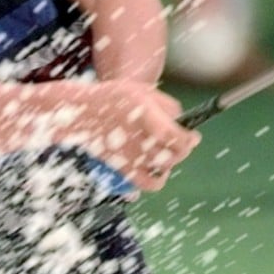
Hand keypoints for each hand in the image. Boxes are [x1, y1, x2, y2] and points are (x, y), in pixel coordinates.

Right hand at [60, 81, 200, 191]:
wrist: (80, 112)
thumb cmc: (112, 97)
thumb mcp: (141, 90)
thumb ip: (167, 104)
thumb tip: (183, 121)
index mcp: (142, 114)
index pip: (172, 136)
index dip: (188, 139)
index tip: (193, 135)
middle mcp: (136, 137)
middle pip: (172, 154)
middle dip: (184, 148)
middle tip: (184, 141)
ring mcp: (129, 155)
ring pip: (164, 167)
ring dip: (172, 160)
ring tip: (169, 150)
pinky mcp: (122, 167)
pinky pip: (149, 183)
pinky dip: (159, 180)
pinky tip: (159, 169)